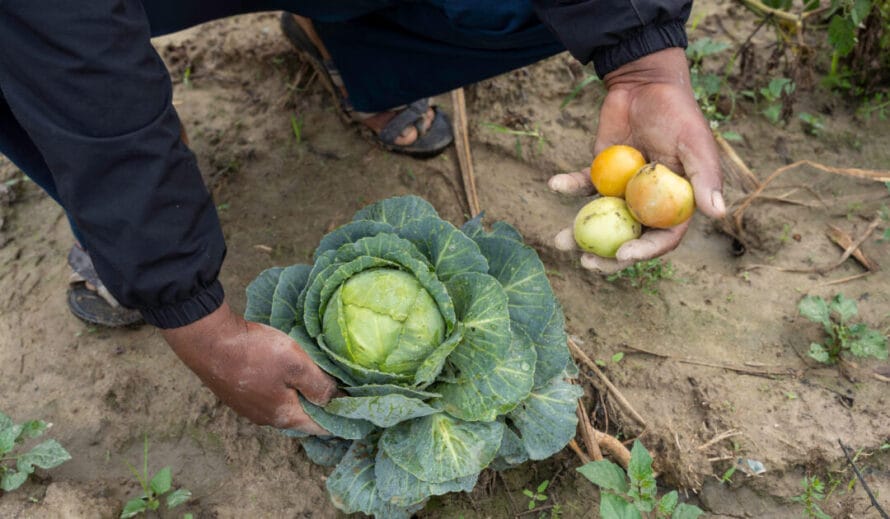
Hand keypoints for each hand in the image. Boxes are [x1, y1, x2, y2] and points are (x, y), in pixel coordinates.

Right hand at [161, 300, 337, 434]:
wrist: (208, 341)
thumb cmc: (255, 352)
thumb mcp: (296, 365)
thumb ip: (319, 385)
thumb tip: (337, 400)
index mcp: (284, 416)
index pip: (319, 426)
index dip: (338, 418)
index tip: (353, 408)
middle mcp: (265, 418)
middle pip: (300, 415)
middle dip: (318, 404)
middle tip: (336, 388)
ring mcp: (248, 407)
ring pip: (282, 404)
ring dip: (298, 394)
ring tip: (312, 377)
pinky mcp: (236, 393)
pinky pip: (267, 394)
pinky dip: (281, 387)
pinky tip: (283, 372)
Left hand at [549, 48, 725, 273]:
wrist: (645, 84)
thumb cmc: (678, 112)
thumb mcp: (694, 142)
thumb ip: (705, 176)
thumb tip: (719, 213)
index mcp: (674, 203)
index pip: (661, 238)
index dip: (644, 252)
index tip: (622, 255)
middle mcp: (647, 203)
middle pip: (627, 239)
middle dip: (607, 257)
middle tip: (586, 263)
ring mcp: (621, 191)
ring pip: (600, 219)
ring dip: (579, 232)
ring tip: (559, 241)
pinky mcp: (600, 173)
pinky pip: (581, 185)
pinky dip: (567, 185)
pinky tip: (554, 184)